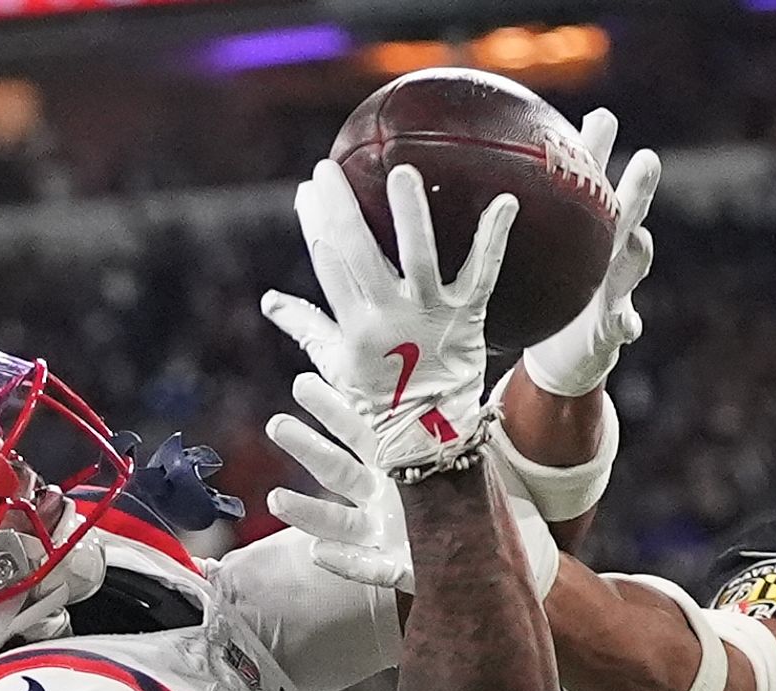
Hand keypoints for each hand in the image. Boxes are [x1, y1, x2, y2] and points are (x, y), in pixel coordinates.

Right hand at [261, 160, 516, 481]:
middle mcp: (389, 316)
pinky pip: (482, 273)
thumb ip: (305, 327)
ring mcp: (430, 314)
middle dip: (341, 208)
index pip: (328, 263)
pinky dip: (494, 237)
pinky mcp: (466, 316)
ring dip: (411, 215)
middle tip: (328, 169)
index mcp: (354, 325)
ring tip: (404, 172)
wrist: (432, 436)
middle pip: (360, 252)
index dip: (315, 224)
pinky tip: (506, 201)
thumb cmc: (381, 399)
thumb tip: (270, 301)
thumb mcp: (336, 366)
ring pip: (418, 258)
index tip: (308, 189)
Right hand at [269, 376, 555, 596]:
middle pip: (338, 471)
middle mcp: (386, 495)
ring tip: (276, 499)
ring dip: (308, 512)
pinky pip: (371, 568)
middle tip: (277, 426)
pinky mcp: (402, 568)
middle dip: (307, 449)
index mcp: (399, 462)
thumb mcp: (463, 449)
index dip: (331, 409)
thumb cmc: (476, 497)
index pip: (359, 430)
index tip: (302, 385)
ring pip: (341, 522)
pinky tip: (319, 554)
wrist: (498, 549)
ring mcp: (389, 532)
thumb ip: (443, 414)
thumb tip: (438, 349)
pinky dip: (346, 562)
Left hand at [522, 110, 658, 400]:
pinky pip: (621, 326)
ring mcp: (616, 290)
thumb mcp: (529, 253)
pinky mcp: (612, 332)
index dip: (601, 150)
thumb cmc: (544, 296)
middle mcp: (608, 254)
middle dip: (640, 187)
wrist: (561, 356)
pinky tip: (625, 323)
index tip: (600, 116)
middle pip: (629, 213)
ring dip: (639, 252)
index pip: (595, 184)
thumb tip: (460, 171)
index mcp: (586, 232)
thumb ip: (509, 219)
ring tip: (639, 238)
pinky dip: (624, 323)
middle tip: (647, 160)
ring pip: (633, 265)